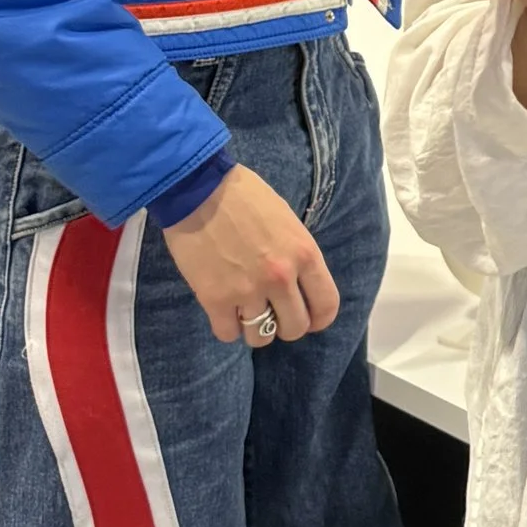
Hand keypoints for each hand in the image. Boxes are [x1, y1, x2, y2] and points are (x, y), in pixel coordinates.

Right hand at [164, 163, 340, 344]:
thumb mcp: (288, 222)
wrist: (199, 189)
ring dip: (254, 329)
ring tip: (246, 312)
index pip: (326, 305)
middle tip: (272, 314)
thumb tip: (299, 285)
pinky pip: (228, 334)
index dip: (318, 319)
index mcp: (305, 254)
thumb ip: (297, 256)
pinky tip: (224, 311)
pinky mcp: (214, 299)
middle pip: (294, 327)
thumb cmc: (246, 197)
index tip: (308, 318)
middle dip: (284, 326)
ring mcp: (248, 290)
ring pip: (260, 337)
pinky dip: (227, 327)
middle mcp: (281, 277)